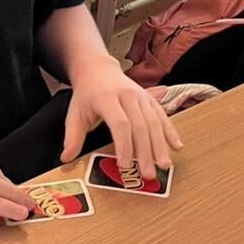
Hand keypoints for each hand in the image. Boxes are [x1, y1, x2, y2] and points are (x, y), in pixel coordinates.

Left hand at [61, 55, 182, 178]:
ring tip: (164, 165)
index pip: (120, 123)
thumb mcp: (74, 113)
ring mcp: (141, 96)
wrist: (98, 70)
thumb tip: (66, 159)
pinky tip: (176, 146)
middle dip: (146, 152)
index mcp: (106, 98)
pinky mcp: (150, 98)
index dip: (124, 145)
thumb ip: (72, 137)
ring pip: (154, 121)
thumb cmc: (86, 95)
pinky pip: (162, 115)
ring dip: (161, 145)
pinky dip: (170, 131)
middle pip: (140, 125)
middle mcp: (127, 95)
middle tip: (148, 174)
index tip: (126, 165)